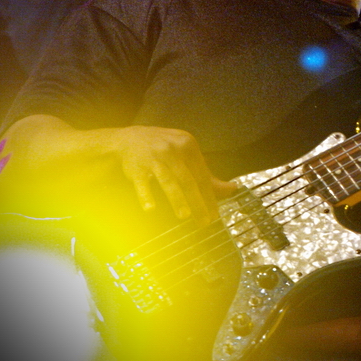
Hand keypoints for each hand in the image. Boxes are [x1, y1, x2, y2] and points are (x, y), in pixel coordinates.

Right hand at [108, 125, 237, 224]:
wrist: (128, 139)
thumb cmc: (164, 150)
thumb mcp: (186, 155)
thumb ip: (206, 174)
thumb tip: (232, 189)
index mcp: (188, 145)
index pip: (202, 175)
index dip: (210, 196)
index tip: (215, 214)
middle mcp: (172, 149)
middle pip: (189, 180)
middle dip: (198, 202)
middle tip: (205, 221)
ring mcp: (154, 158)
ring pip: (169, 181)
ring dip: (177, 199)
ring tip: (185, 215)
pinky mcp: (136, 167)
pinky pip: (142, 183)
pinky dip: (146, 196)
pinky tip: (151, 209)